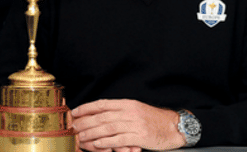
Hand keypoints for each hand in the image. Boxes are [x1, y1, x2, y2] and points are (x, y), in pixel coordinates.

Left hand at [70, 99, 184, 151]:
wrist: (173, 127)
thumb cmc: (154, 120)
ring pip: (108, 128)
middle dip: (85, 122)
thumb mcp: (136, 110)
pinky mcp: (140, 136)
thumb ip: (119, 111)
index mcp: (128, 104)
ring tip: (81, 137)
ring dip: (92, 133)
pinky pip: (119, 139)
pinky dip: (106, 142)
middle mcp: (130, 112)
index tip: (75, 112)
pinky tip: (97, 144)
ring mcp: (135, 124)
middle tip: (73, 127)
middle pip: (102, 117)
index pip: (103, 104)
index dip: (87, 108)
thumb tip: (99, 115)